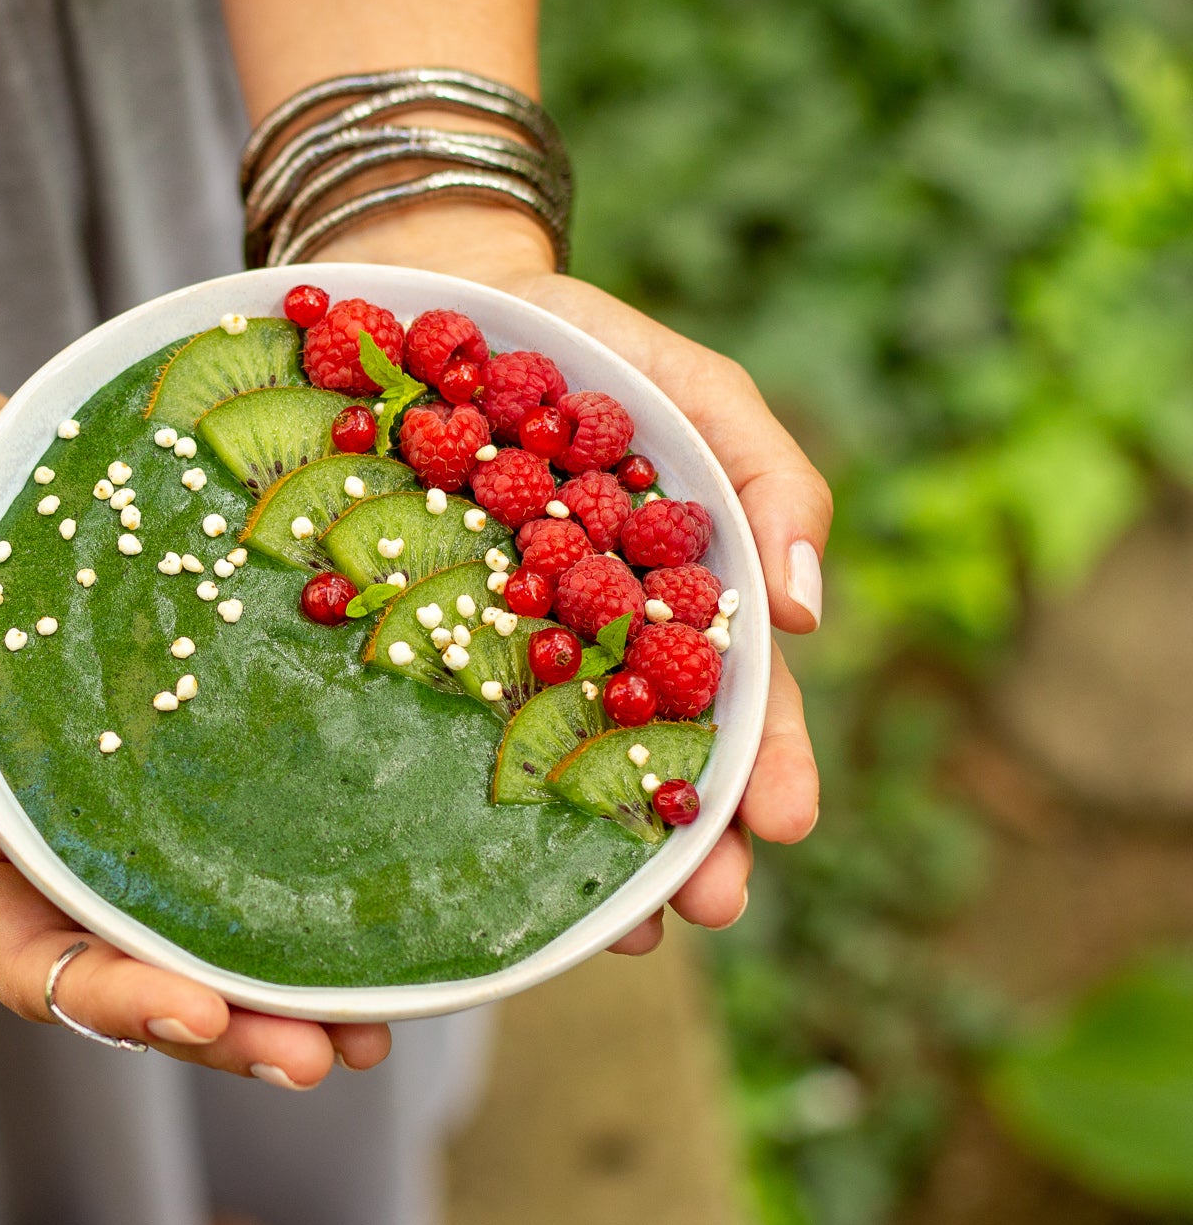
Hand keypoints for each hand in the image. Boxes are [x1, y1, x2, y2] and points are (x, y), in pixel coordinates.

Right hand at [0, 453, 390, 1085]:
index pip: (41, 964)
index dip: (118, 1002)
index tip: (200, 1012)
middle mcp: (62, 861)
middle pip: (143, 980)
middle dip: (228, 1031)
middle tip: (319, 1055)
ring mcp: (135, 819)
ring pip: (213, 937)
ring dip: (288, 998)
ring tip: (371, 1034)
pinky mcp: (198, 763)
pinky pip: (253, 845)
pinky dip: (315, 896)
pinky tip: (384, 924)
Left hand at [320, 206, 831, 953]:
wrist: (430, 301)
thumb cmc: (587, 347)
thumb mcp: (696, 389)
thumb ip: (766, 477)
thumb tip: (812, 613)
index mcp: (672, 597)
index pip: (734, 697)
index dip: (764, 762)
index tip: (782, 827)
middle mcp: (590, 641)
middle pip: (649, 754)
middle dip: (687, 839)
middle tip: (706, 910)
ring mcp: (499, 646)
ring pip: (552, 762)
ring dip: (591, 847)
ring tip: (615, 923)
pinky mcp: (411, 632)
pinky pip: (441, 715)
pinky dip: (468, 784)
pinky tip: (484, 848)